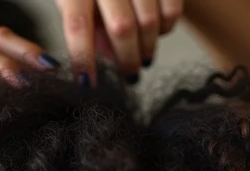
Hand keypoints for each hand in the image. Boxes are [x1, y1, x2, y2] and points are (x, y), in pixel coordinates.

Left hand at [55, 0, 183, 83]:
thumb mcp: (79, 4)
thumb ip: (86, 32)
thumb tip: (106, 61)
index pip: (77, 24)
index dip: (83, 57)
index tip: (88, 83)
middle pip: (121, 27)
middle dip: (127, 59)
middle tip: (129, 74)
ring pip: (149, 22)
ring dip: (147, 48)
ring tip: (144, 56)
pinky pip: (171, 13)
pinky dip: (166, 28)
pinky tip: (158, 29)